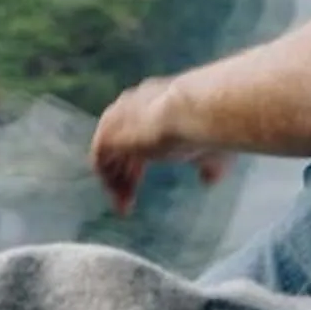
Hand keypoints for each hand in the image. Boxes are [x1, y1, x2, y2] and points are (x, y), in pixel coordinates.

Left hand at [90, 77, 230, 216]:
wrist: (196, 110)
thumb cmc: (209, 125)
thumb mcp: (210, 149)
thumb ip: (207, 163)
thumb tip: (208, 179)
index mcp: (155, 105)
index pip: (137, 135)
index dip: (137, 163)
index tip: (139, 185)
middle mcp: (132, 108)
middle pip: (119, 145)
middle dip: (124, 173)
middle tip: (129, 200)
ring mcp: (118, 119)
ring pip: (109, 154)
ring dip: (115, 180)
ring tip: (123, 205)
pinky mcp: (110, 134)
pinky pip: (100, 161)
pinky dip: (108, 181)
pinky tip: (120, 199)